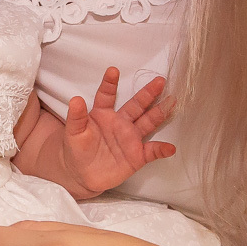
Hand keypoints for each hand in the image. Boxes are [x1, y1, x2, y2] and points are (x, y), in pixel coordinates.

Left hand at [62, 67, 174, 196]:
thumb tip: (75, 99)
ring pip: (148, 122)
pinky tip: (170, 147)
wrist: (82, 175)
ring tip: (172, 102)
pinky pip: (152, 151)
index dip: (110, 83)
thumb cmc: (77, 149)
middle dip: (148, 93)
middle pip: (136, 105)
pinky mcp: (137, 156)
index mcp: (103, 114)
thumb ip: (76, 117)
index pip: (107, 95)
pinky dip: (162, 149)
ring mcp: (130, 138)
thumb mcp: (73, 132)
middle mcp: (120, 123)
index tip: (112, 70)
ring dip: (160, 113)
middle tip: (159, 81)